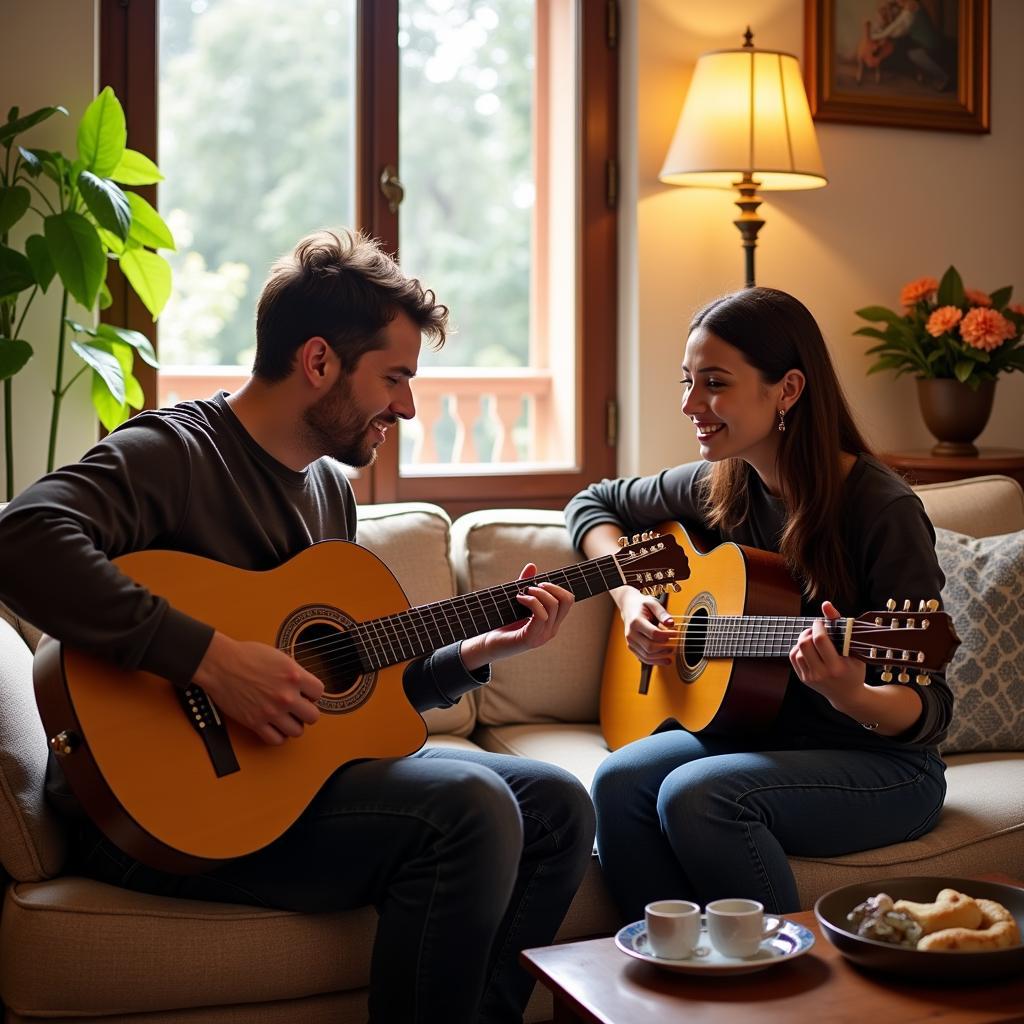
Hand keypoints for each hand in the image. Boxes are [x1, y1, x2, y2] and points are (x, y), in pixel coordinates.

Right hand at [192, 631, 323, 744]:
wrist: (220, 664)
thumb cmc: (246, 656)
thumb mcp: (279, 657)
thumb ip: (294, 673)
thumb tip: (303, 686)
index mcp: (294, 675)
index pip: (319, 692)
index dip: (312, 693)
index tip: (305, 693)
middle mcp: (286, 695)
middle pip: (313, 716)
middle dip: (306, 712)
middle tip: (297, 708)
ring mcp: (271, 711)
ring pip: (297, 732)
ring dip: (293, 725)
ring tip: (285, 718)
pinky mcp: (255, 722)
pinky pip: (276, 740)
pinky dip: (278, 736)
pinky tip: (274, 726)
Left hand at [460, 563, 573, 668]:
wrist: (488, 644)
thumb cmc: (502, 622)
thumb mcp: (517, 601)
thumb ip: (525, 585)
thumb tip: (532, 565)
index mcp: (552, 622)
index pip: (568, 600)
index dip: (557, 587)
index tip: (540, 583)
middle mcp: (551, 630)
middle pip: (566, 600)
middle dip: (550, 587)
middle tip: (531, 587)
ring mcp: (542, 636)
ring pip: (553, 606)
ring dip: (538, 593)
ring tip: (522, 593)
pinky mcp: (531, 639)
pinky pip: (541, 615)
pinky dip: (531, 602)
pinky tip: (519, 600)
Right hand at [617, 588, 674, 665]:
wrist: (628, 607)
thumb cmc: (641, 605)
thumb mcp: (652, 603)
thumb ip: (662, 613)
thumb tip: (671, 623)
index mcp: (635, 622)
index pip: (654, 634)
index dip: (667, 635)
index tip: (676, 633)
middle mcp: (631, 634)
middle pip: (650, 647)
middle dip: (665, 647)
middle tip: (675, 644)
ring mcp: (630, 642)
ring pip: (647, 655)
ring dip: (661, 656)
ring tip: (671, 652)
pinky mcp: (632, 647)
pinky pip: (643, 658)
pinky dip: (655, 661)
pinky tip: (664, 660)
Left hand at [789, 601, 865, 706]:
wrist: (847, 695)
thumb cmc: (854, 669)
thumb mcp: (854, 649)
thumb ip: (840, 625)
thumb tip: (825, 604)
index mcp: (837, 667)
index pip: (820, 640)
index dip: (818, 626)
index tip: (821, 622)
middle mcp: (821, 673)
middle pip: (804, 644)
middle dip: (809, 631)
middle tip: (816, 629)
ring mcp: (810, 677)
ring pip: (797, 650)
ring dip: (803, 639)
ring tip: (813, 638)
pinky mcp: (803, 678)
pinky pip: (794, 657)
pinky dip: (799, 648)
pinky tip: (808, 647)